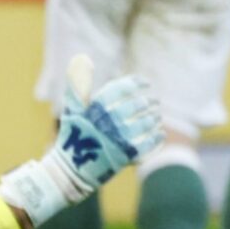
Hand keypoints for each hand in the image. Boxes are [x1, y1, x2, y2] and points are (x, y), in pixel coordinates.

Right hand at [0, 56, 161, 228]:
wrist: (69, 171)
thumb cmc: (73, 136)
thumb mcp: (72, 109)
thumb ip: (78, 84)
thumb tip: (83, 57)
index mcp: (95, 109)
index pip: (121, 89)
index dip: (136, 83)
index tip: (145, 82)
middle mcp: (108, 124)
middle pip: (136, 105)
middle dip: (148, 101)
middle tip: (153, 100)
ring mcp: (117, 141)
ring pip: (145, 124)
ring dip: (154, 117)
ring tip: (156, 115)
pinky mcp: (124, 159)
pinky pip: (147, 145)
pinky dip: (156, 138)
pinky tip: (160, 132)